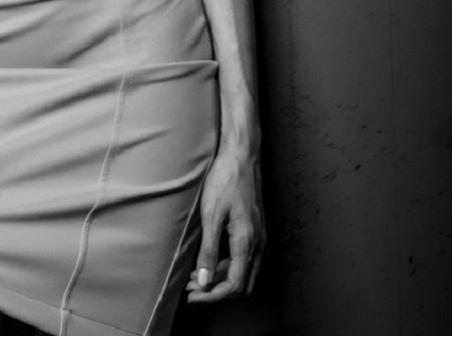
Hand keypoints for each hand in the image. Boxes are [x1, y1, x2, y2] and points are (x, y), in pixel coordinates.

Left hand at [186, 145, 263, 302]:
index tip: (193, 296)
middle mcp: (258, 244)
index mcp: (247, 242)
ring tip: (195, 277)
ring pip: (243, 272)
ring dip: (220, 279)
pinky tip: (208, 261)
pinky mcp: (255, 230)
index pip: (234, 285)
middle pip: (242, 284)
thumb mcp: (211, 215)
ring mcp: (259, 237)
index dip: (213, 295)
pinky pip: (244, 258)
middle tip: (192, 290)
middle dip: (217, 291)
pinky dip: (226, 266)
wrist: (241, 155)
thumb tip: (203, 280)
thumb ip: (208, 250)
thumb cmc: (226, 179)